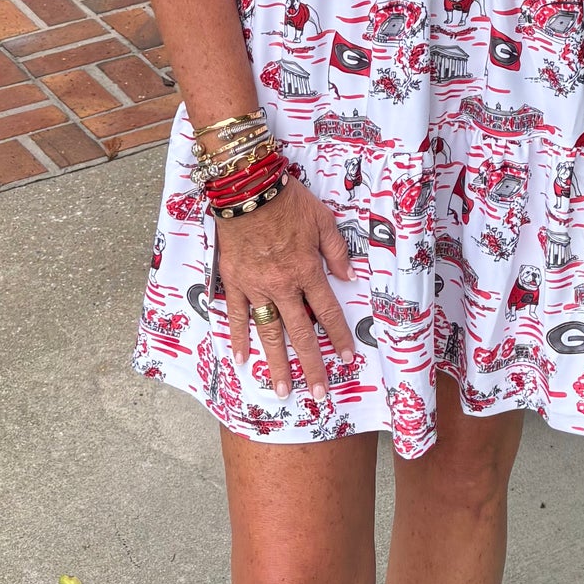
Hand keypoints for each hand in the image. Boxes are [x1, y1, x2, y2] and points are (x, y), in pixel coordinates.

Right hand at [215, 179, 355, 397]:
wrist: (247, 190)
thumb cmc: (287, 201)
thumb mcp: (323, 220)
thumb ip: (337, 251)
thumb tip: (349, 277)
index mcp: (308, 271)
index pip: (328, 312)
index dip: (338, 337)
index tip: (347, 358)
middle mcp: (283, 286)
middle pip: (300, 332)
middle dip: (311, 365)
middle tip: (319, 393)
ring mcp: (256, 287)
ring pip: (269, 332)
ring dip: (277, 363)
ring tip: (282, 390)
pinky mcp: (235, 282)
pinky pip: (237, 316)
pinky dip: (239, 339)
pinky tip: (242, 360)